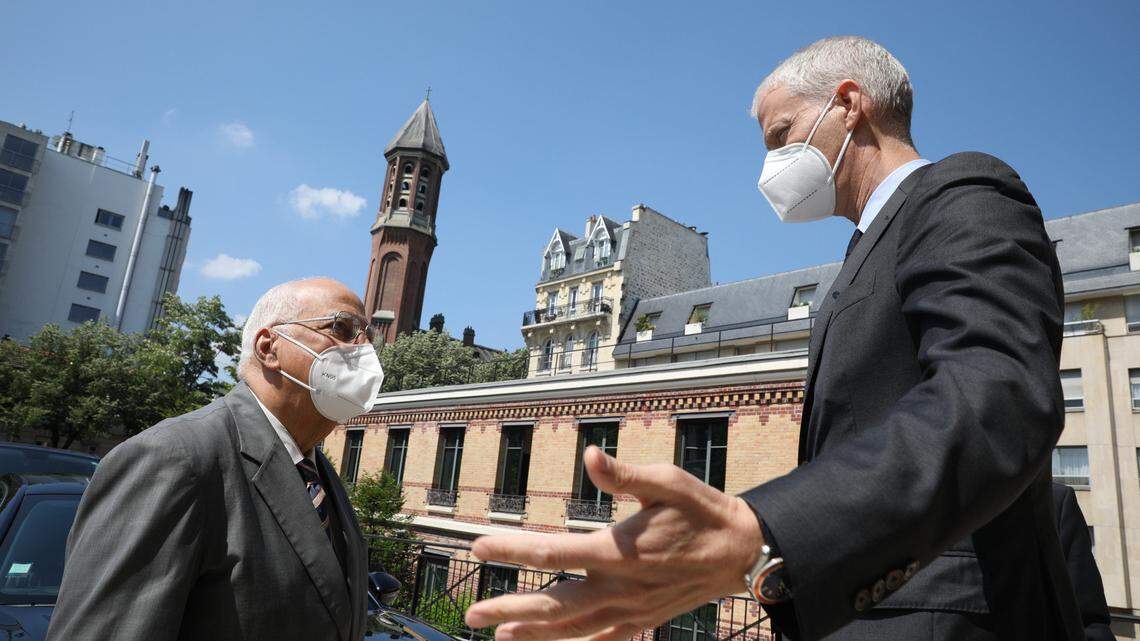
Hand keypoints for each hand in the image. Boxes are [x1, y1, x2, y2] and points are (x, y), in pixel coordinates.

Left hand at [464, 446, 764, 640]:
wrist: (742, 551)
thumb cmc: (701, 510)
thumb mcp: (666, 482)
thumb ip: (622, 474)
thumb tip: (589, 455)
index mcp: (617, 551)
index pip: (551, 552)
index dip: (511, 550)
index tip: (479, 547)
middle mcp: (619, 588)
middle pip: (552, 605)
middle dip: (508, 608)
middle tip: (472, 612)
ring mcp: (630, 611)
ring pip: (571, 629)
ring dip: (533, 633)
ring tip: (499, 634)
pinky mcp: (642, 621)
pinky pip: (601, 640)